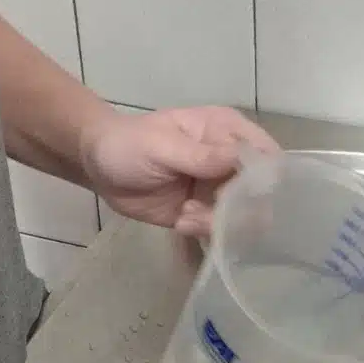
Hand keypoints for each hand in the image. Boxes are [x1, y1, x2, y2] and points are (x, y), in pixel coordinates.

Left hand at [80, 106, 278, 235]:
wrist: (98, 168)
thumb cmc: (129, 144)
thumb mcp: (162, 145)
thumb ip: (201, 155)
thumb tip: (243, 159)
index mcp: (227, 131)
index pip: (265, 154)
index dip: (264, 177)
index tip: (244, 194)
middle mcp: (230, 160)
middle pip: (260, 190)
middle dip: (238, 207)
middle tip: (204, 209)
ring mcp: (219, 188)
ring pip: (243, 215)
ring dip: (217, 222)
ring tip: (186, 216)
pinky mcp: (204, 213)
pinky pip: (219, 229)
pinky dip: (202, 230)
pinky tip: (180, 222)